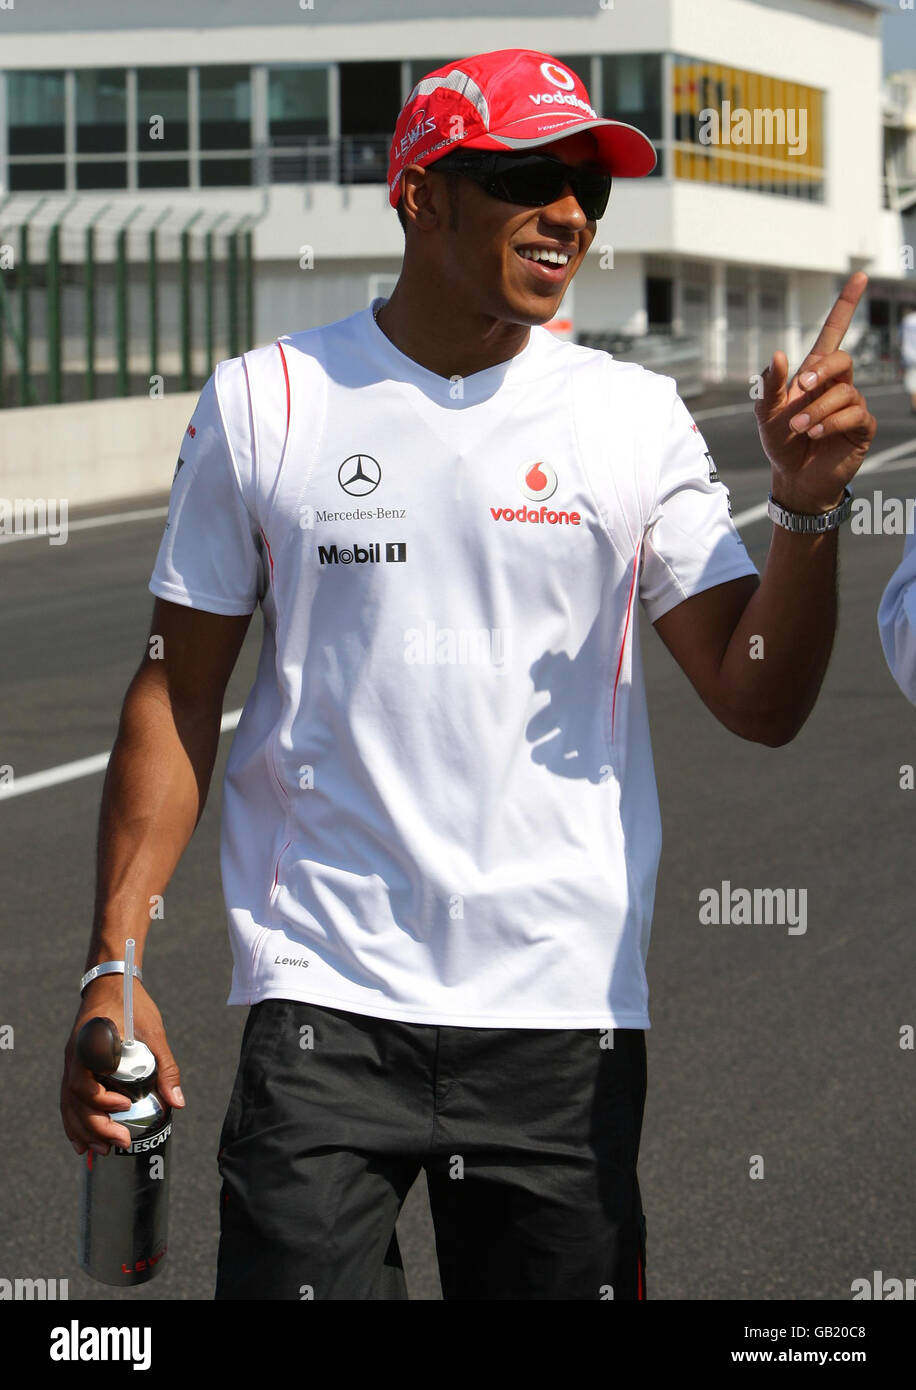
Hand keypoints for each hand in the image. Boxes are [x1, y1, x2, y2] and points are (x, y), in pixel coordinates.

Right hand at [60, 975, 183, 1156]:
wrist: (111, 982)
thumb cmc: (132, 1004)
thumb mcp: (154, 1032)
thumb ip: (166, 1066)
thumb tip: (177, 1102)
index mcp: (90, 1045)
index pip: (83, 1083)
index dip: (101, 1101)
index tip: (125, 1106)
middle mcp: (74, 1057)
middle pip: (74, 1101)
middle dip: (95, 1126)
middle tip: (120, 1142)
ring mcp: (71, 1063)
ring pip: (68, 1104)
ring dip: (83, 1130)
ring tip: (102, 1151)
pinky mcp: (74, 1067)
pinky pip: (68, 1099)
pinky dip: (75, 1121)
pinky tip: (83, 1141)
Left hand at [754, 270, 876, 512]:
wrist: (793, 477)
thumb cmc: (780, 443)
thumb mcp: (764, 414)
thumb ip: (769, 386)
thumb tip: (779, 354)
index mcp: (813, 375)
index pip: (834, 333)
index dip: (846, 305)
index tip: (860, 277)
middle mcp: (836, 385)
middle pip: (843, 358)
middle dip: (823, 370)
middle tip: (802, 389)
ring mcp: (851, 405)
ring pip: (846, 391)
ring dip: (819, 409)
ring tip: (800, 427)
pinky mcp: (861, 427)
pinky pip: (855, 414)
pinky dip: (833, 422)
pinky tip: (817, 433)